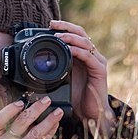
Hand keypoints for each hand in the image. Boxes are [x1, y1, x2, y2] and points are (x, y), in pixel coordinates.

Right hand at [0, 97, 63, 138]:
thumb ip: (10, 128)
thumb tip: (28, 107)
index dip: (10, 110)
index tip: (21, 102)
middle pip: (20, 123)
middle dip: (36, 109)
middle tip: (46, 101)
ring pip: (35, 133)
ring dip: (48, 120)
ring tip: (58, 112)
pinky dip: (50, 133)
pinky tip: (56, 126)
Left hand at [50, 19, 114, 136]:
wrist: (91, 114)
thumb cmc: (77, 98)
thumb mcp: (62, 79)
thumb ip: (56, 68)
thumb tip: (37, 63)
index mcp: (83, 56)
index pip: (76, 35)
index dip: (65, 27)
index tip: (50, 24)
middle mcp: (92, 56)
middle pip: (81, 33)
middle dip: (66, 27)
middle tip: (52, 24)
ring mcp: (97, 62)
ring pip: (85, 42)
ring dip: (70, 37)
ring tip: (58, 37)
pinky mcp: (100, 71)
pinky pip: (88, 56)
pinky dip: (77, 51)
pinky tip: (68, 50)